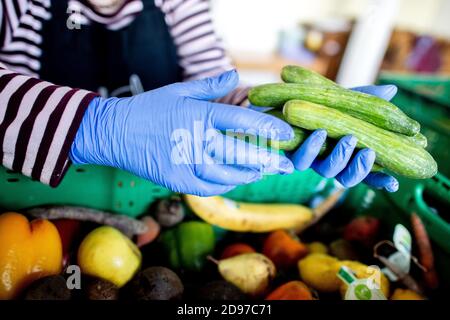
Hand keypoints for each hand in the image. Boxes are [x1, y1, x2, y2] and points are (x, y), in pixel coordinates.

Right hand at [70, 70, 293, 195]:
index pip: (244, 123)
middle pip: (242, 154)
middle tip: (288, 165)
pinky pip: (209, 188)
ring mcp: (187, 164)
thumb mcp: (178, 91)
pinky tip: (238, 181)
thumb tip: (235, 76)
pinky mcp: (177, 181)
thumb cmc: (147, 109)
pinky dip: (227, 185)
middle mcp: (197, 141)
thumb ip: (210, 86)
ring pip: (229, 176)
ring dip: (250, 175)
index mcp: (200, 115)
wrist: (114, 133)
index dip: (269, 129)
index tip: (287, 134)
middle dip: (269, 160)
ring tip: (264, 172)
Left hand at [287, 85, 398, 191]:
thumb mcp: (340, 100)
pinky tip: (318, 134)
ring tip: (346, 138)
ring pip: (325, 170)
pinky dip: (309, 149)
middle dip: (359, 168)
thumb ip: (363, 99)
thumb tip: (391, 90)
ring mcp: (310, 161)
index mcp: (344, 153)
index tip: (393, 183)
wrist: (277, 104)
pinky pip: (298, 160)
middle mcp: (328, 161)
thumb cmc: (314, 106)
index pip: (365, 173)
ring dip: (338, 157)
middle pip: (346, 177)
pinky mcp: (288, 155)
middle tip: (368, 151)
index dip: (379, 180)